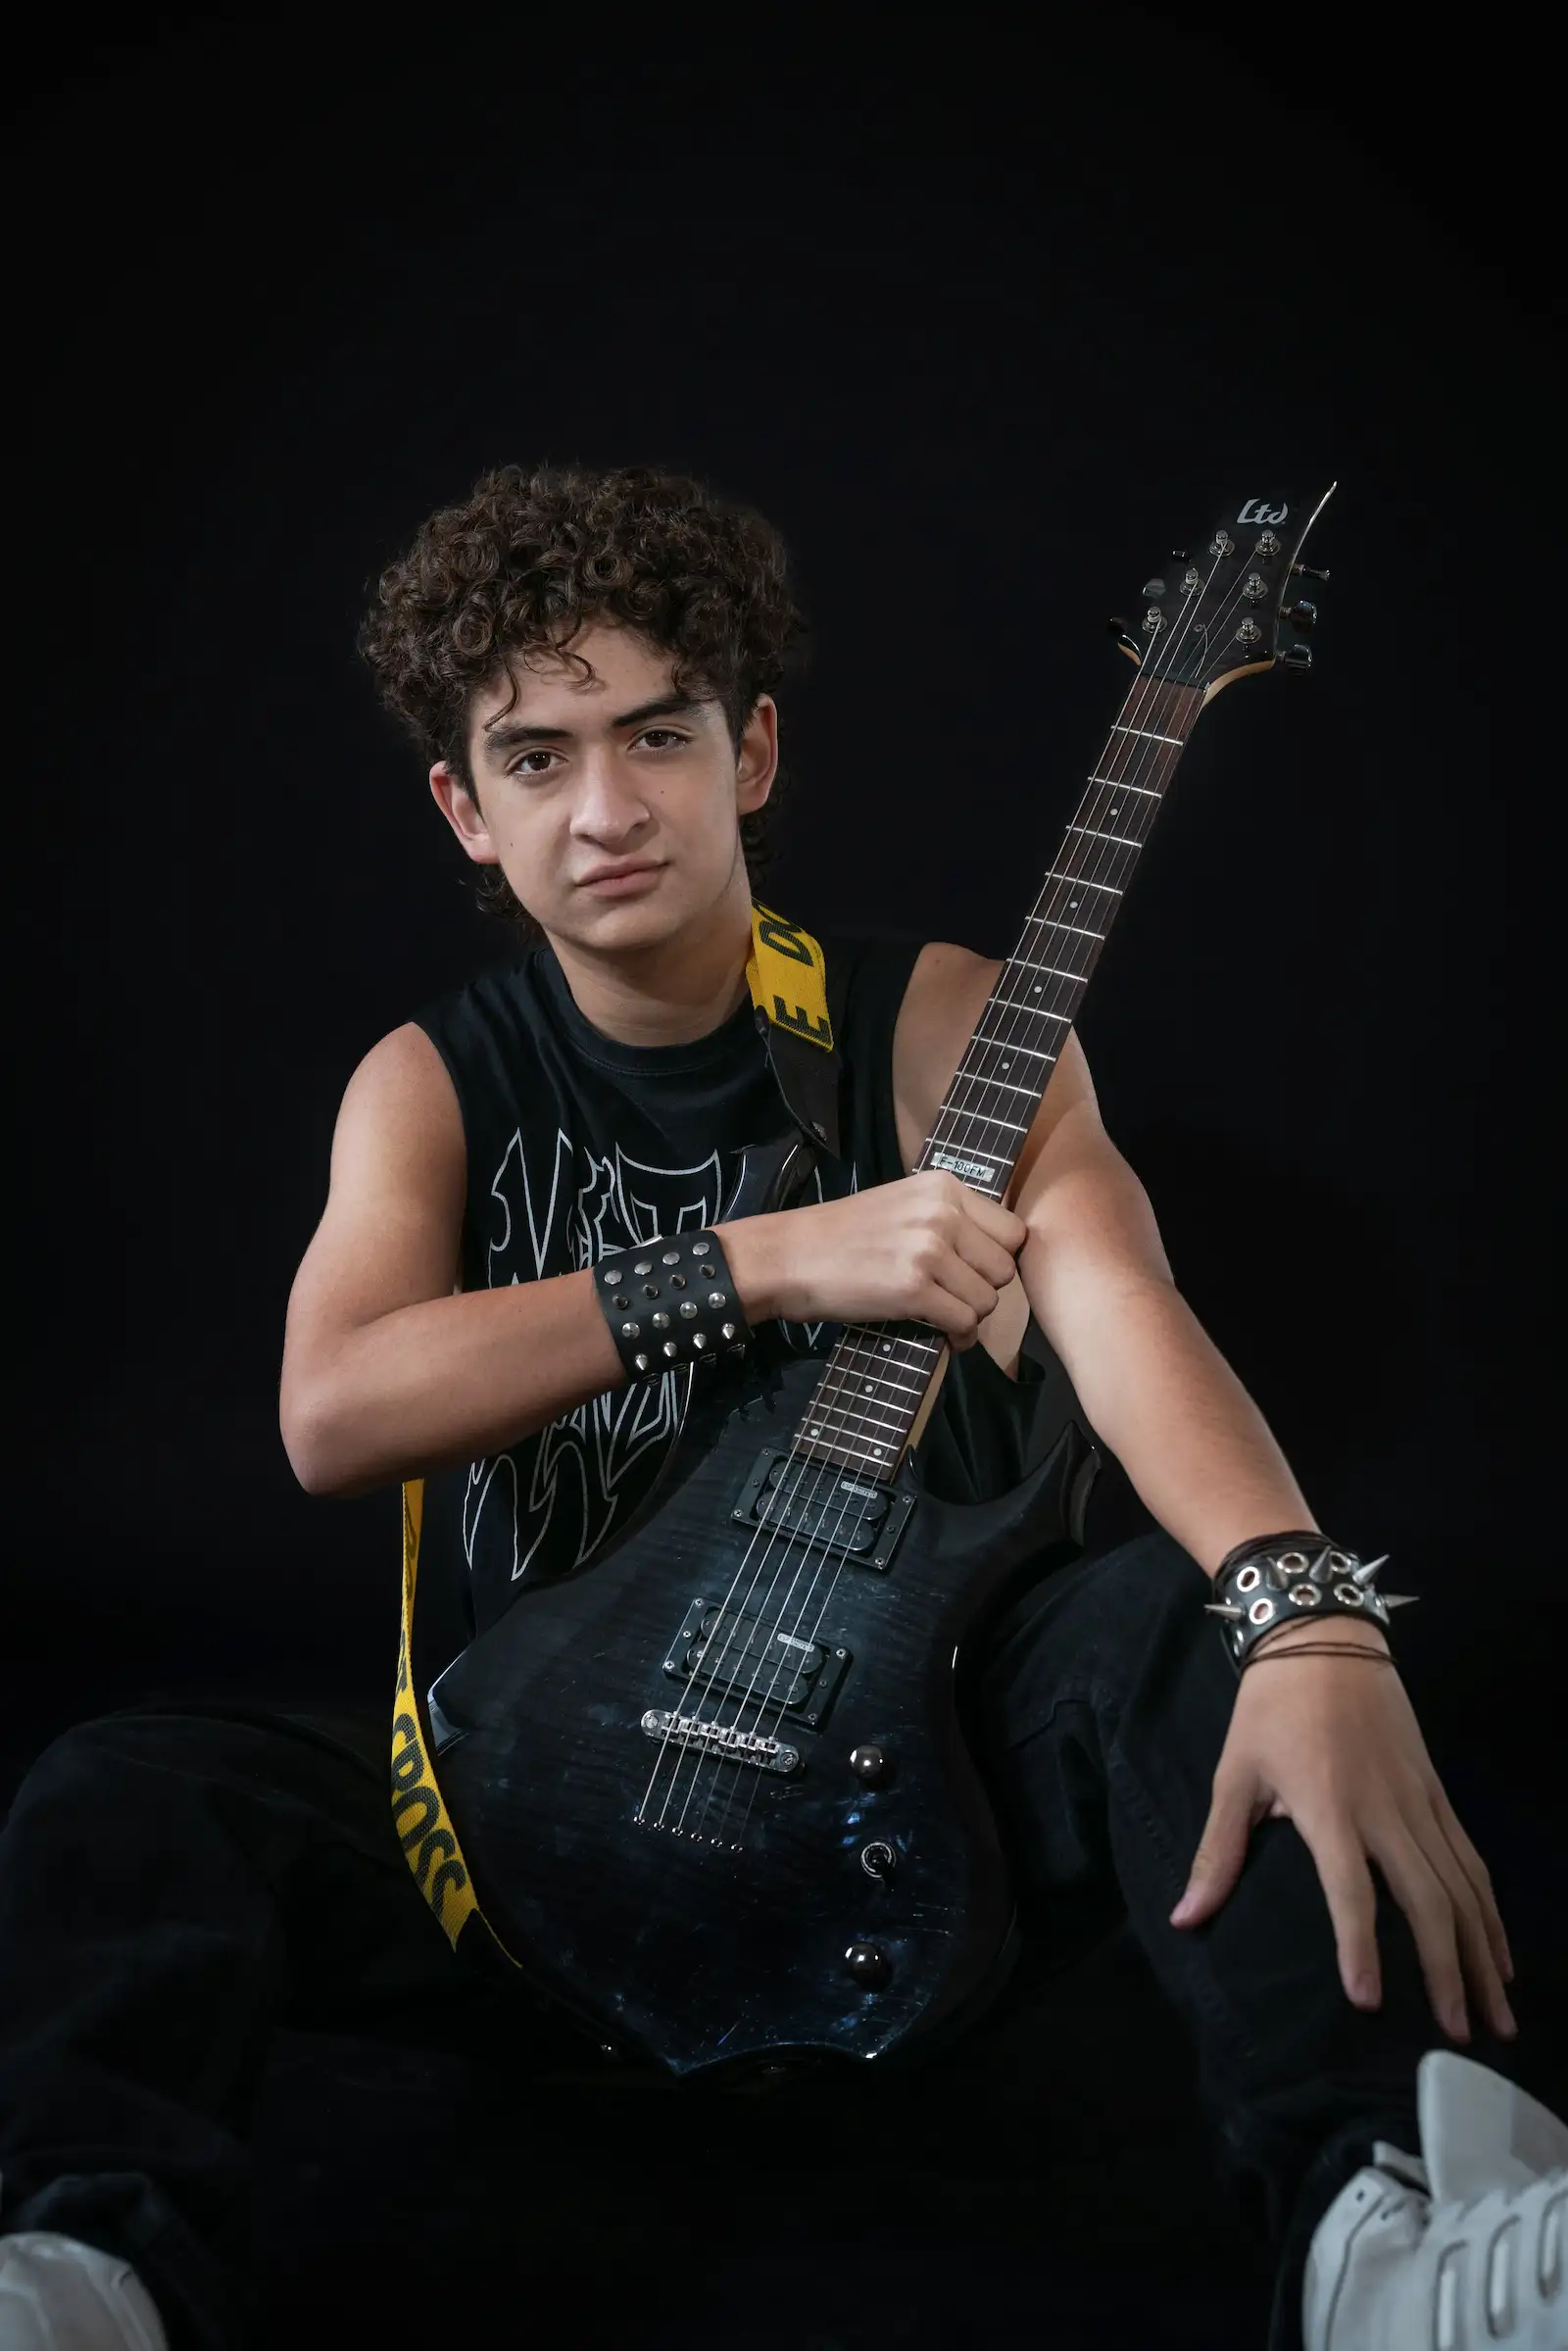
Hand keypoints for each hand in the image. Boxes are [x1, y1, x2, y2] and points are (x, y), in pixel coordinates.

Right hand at [718, 1170, 1026, 1348]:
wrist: (788, 1256)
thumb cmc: (840, 1236)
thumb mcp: (902, 1204)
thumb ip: (947, 1218)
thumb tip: (993, 1254)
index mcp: (944, 1187)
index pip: (1013, 1231)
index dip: (996, 1259)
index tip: (971, 1272)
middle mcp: (943, 1213)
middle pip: (1005, 1268)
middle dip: (984, 1290)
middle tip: (954, 1297)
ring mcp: (929, 1250)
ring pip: (988, 1300)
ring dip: (969, 1316)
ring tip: (941, 1315)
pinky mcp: (914, 1289)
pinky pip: (965, 1322)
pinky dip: (957, 1336)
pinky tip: (940, 1333)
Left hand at [1170, 1622, 1516, 2043]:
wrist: (1326, 1636)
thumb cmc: (1271, 1708)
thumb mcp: (1235, 1775)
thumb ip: (1218, 1852)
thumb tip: (1185, 1919)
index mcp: (1330, 1808)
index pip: (1351, 1891)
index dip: (1359, 1947)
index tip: (1369, 2003)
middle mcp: (1385, 1811)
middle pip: (1427, 1900)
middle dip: (1447, 1971)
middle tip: (1458, 2036)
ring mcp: (1420, 1802)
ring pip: (1462, 1886)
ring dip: (1481, 1952)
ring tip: (1497, 2015)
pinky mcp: (1437, 1792)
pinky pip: (1470, 1860)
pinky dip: (1489, 1909)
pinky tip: (1499, 1951)